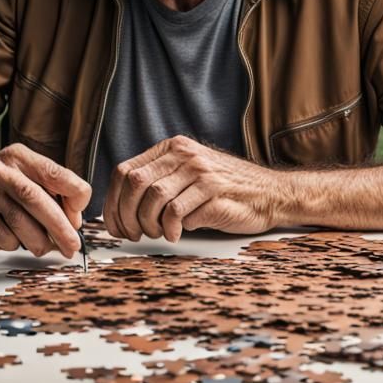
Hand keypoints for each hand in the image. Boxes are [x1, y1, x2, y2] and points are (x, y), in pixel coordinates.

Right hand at [0, 143, 90, 257]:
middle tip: (70, 247)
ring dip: (35, 242)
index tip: (79, 221)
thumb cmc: (8, 188)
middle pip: (33, 199)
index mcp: (18, 156)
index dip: (73, 197)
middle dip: (58, 228)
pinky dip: (10, 245)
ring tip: (38, 243)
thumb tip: (74, 224)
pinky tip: (7, 235)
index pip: (53, 173)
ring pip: (16, 226)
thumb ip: (58, 194)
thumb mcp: (32, 179)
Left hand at [103, 135, 284, 242]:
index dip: (113, 202)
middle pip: (135, 183)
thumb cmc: (225, 190)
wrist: (269, 194)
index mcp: (173, 148)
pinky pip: (177, 212)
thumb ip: (160, 180)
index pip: (125, 171)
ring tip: (158, 233)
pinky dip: (170, 228)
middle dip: (126, 215)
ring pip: (154, 197)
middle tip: (133, 235)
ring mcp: (200, 171)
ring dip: (149, 223)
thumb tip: (121, 208)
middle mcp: (185, 154)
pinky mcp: (213, 191)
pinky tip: (176, 234)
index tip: (114, 225)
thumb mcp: (189, 174)